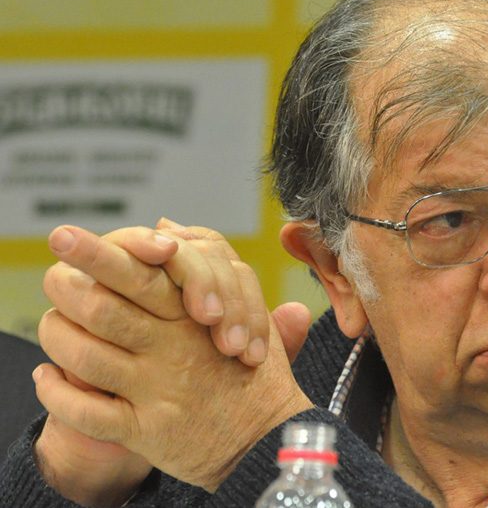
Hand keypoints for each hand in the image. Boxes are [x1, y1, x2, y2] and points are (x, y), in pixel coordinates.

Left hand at [34, 224, 313, 495]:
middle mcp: (176, 346)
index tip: (67, 237)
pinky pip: (87, 412)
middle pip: (109, 304)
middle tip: (52, 259)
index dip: (106, 252)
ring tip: (50, 324)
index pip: (149, 271)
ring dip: (58, 336)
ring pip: (86, 354)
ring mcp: (159, 387)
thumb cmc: (249, 371)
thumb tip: (167, 224)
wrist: (265, 437)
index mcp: (198, 314)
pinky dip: (57, 393)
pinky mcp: (147, 429)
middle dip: (70, 281)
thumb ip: (210, 267)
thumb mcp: (248, 312)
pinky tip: (47, 376)